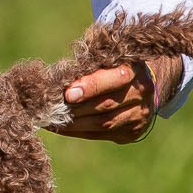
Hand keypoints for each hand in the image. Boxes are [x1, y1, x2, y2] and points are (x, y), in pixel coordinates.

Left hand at [48, 56, 181, 143]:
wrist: (143, 85)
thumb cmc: (113, 65)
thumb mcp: (106, 58)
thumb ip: (88, 64)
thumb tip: (58, 80)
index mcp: (135, 69)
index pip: (114, 79)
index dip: (90, 87)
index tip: (67, 93)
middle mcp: (141, 94)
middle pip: (105, 105)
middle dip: (75, 108)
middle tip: (49, 108)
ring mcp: (139, 115)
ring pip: (103, 123)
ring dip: (73, 123)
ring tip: (49, 120)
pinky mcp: (132, 132)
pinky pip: (100, 135)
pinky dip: (78, 131)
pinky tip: (61, 127)